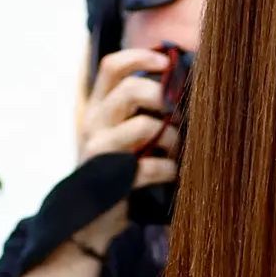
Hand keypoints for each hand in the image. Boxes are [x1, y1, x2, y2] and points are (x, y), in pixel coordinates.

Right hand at [77, 49, 179, 244]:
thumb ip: (144, 108)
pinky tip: (173, 175)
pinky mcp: (110, 179)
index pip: (112, 65)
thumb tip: (187, 83)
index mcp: (99, 107)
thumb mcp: (126, 132)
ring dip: (172, 137)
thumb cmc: (119, 168)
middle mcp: (94, 123)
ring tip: (177, 151)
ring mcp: (99, 151)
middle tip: (178, 114)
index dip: (141, 55)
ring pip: (143, 125)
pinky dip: (169, 170)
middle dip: (164, 96)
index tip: (168, 60)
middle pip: (131, 88)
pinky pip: (149, 167)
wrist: (88, 221)